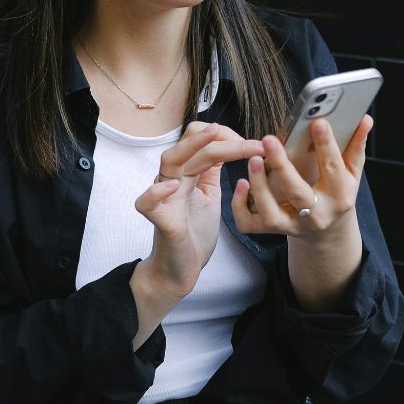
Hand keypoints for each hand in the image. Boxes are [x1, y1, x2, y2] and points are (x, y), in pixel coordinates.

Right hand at [135, 122, 263, 297]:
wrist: (182, 268)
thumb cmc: (195, 231)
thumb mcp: (210, 193)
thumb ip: (212, 169)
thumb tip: (227, 143)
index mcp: (188, 172)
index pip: (203, 140)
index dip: (228, 135)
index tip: (256, 145)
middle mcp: (174, 179)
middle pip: (190, 144)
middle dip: (223, 139)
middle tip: (256, 144)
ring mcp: (165, 198)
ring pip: (170, 161)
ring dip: (191, 147)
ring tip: (212, 138)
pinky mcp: (160, 220)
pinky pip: (147, 202)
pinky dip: (157, 192)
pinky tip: (172, 186)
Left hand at [232, 115, 372, 238]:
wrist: (327, 233)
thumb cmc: (337, 195)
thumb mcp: (351, 173)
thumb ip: (356, 146)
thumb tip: (365, 119)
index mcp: (339, 196)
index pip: (333, 168)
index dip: (326, 145)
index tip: (317, 122)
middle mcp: (317, 215)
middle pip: (298, 193)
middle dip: (282, 166)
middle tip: (269, 140)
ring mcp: (293, 225)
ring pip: (271, 213)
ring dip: (259, 186)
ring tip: (253, 159)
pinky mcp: (273, 231)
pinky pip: (250, 224)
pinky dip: (240, 206)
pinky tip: (241, 184)